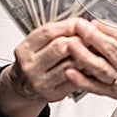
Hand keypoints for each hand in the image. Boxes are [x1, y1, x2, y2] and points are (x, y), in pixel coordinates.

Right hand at [0, 17, 116, 116]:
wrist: (23, 86)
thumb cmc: (36, 60)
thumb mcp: (37, 44)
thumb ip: (57, 33)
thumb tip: (81, 23)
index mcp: (25, 49)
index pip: (48, 32)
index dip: (68, 25)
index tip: (81, 22)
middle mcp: (30, 65)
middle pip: (59, 47)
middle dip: (79, 39)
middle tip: (91, 36)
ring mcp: (40, 81)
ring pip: (69, 63)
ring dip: (85, 54)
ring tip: (93, 48)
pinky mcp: (52, 93)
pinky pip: (74, 79)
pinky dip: (85, 69)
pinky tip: (89, 63)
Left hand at [65, 19, 116, 116]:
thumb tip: (105, 24)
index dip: (108, 28)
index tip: (95, 21)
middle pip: (112, 51)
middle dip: (93, 36)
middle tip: (80, 26)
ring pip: (102, 67)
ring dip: (84, 55)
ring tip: (72, 43)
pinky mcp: (115, 94)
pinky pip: (95, 87)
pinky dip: (81, 79)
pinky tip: (70, 71)